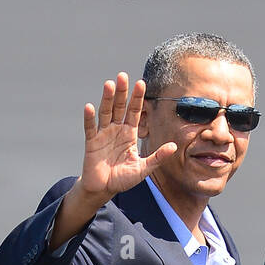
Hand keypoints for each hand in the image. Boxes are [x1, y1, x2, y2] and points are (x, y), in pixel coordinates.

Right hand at [79, 72, 175, 203]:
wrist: (104, 189)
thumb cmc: (123, 179)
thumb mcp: (143, 168)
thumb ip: (157, 157)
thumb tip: (174, 146)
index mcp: (129, 133)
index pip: (134, 112)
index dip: (137, 98)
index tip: (141, 83)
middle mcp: (116, 130)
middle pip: (119, 107)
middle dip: (121, 92)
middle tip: (123, 75)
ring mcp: (103, 134)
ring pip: (105, 113)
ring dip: (106, 99)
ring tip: (109, 84)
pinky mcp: (91, 143)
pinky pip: (90, 128)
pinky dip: (90, 118)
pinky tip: (90, 107)